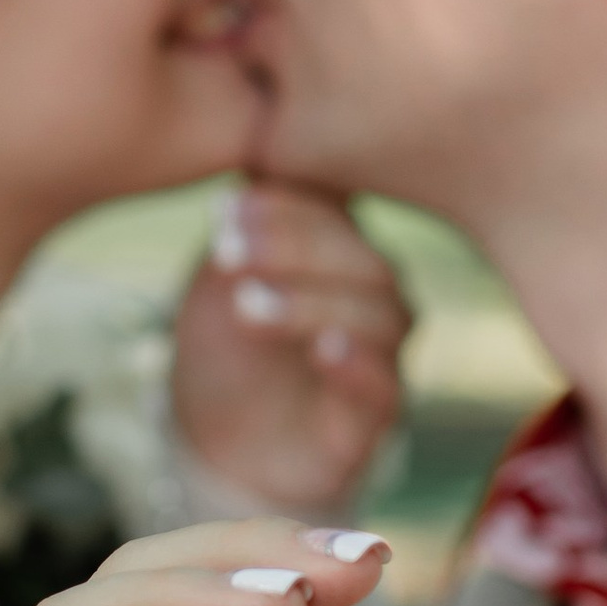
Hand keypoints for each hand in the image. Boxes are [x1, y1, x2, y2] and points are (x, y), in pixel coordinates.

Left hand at [171, 183, 411, 513]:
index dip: (284, 206)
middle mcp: (376, 297)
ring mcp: (383, 356)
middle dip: (294, 249)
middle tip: (228, 256)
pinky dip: (359, 366)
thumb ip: (243, 226)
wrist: (218, 444)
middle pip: (365, 259)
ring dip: (313, 304)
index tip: (223, 211)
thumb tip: (256, 161)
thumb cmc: (226, 347)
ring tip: (249, 305)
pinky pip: (388, 387)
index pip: (338, 211)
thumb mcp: (219, 279)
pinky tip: (322, 351)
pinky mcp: (378, 418)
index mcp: (344, 251)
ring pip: (381, 317)